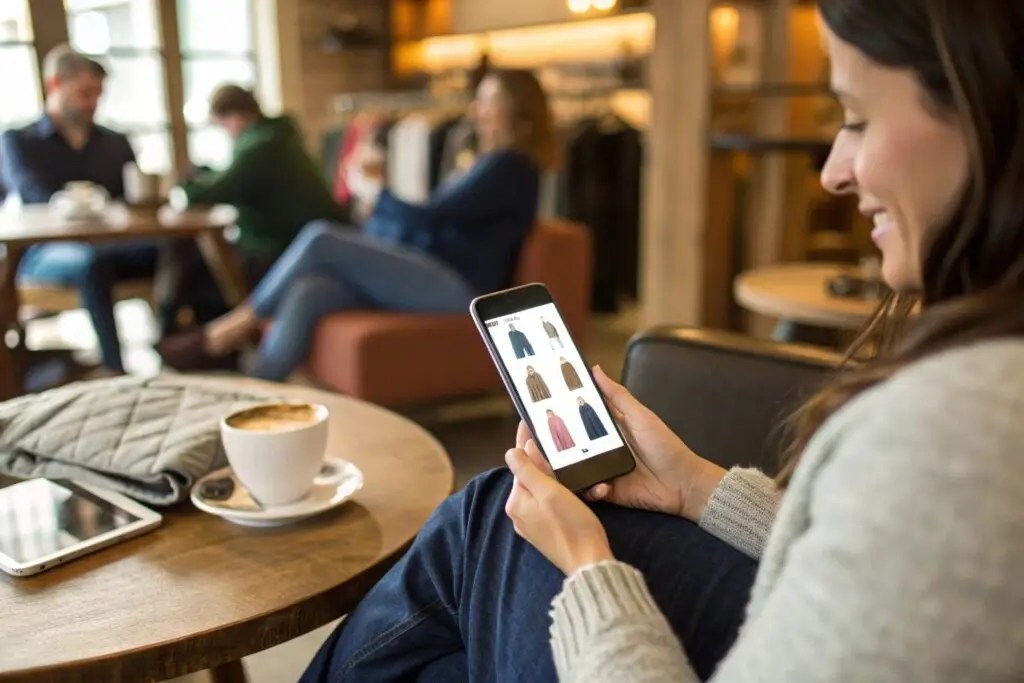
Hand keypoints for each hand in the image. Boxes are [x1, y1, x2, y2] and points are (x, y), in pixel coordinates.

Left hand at [505, 439, 613, 574]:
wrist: (589, 562)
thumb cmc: (571, 526)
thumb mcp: (549, 492)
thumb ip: (528, 470)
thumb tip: (513, 450)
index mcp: (516, 501)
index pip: (519, 463)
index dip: (525, 441)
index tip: (528, 421)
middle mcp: (520, 512)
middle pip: (529, 475)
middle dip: (541, 458)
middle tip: (554, 436)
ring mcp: (533, 523)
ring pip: (540, 488)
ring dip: (552, 474)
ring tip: (564, 456)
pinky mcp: (547, 530)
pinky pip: (548, 502)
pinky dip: (557, 490)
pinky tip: (570, 483)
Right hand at [514, 367, 724, 520]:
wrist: (683, 483)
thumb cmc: (665, 445)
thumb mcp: (640, 416)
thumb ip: (617, 395)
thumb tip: (595, 370)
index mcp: (606, 428)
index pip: (576, 420)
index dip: (557, 416)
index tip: (536, 411)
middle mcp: (599, 449)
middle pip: (568, 446)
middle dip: (551, 446)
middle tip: (533, 443)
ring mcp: (601, 470)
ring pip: (572, 469)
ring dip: (562, 470)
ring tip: (552, 468)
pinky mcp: (606, 491)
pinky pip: (587, 490)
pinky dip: (589, 489)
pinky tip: (599, 486)